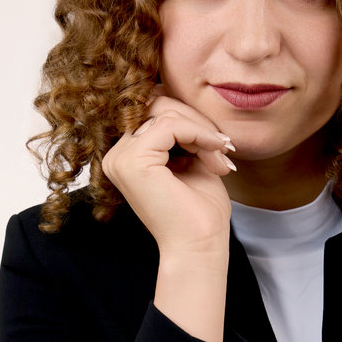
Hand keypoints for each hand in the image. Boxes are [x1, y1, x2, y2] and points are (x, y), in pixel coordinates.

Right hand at [101, 93, 235, 257]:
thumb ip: (184, 130)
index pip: (155, 110)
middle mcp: (117, 154)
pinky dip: (199, 134)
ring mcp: (120, 157)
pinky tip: (215, 154)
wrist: (200, 246)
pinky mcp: (132, 161)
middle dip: (198, 120)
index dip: (191, 119)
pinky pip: (170, 125)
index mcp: (128, 154)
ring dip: (203, 131)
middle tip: (224, 147)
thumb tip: (184, 94)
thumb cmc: (199, 211)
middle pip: (157, 105)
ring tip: (221, 157)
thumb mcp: (193, 159)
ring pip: (166, 113)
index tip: (219, 144)